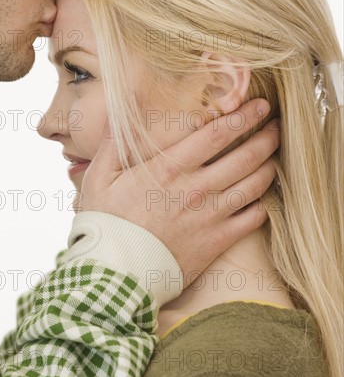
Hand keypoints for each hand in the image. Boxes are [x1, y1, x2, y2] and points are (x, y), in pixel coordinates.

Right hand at [78, 99, 278, 278]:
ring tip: (274, 156)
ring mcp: (211, 216)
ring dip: (269, 166)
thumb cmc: (106, 223)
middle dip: (266, 136)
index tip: (258, 105)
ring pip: (255, 184)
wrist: (117, 272)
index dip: (243, 116)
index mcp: (169, 168)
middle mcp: (196, 188)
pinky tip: (262, 197)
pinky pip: (253, 219)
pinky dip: (263, 204)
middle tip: (276, 125)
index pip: (217, 134)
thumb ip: (113, 142)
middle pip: (246, 156)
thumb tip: (119, 112)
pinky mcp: (217, 241)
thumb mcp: (100, 178)